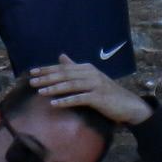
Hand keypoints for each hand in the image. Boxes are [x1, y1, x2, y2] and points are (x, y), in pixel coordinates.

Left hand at [27, 59, 149, 126]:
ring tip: (40, 92)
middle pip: (65, 74)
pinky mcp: (99, 98)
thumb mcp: (91, 77)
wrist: (129, 105)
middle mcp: (91, 74)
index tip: (32, 72)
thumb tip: (61, 56)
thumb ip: (75, 68)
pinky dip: (66, 101)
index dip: (47, 69)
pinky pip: (80, 98)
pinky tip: (55, 104)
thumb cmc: (107, 92)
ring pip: (71, 85)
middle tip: (32, 82)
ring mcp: (96, 85)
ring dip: (54, 88)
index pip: (64, 67)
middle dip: (47, 78)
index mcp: (87, 68)